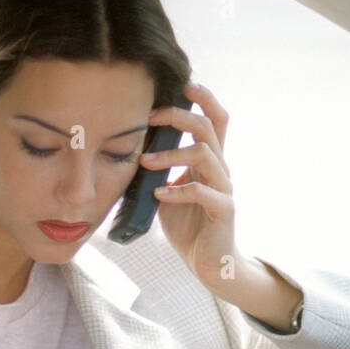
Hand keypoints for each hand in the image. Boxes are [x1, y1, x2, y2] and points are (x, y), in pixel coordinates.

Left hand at [145, 79, 302, 331]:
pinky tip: (158, 194)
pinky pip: (204, 193)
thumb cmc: (188, 225)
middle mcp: (221, 169)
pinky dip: (178, 190)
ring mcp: (224, 189)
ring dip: (172, 154)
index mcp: (209, 161)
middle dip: (179, 115)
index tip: (179, 85)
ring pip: (206, 155)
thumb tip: (125, 153)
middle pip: (210, 126)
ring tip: (146, 162)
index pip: (214, 119)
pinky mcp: (224, 211)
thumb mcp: (165, 191)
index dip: (202, 97)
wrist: (208, 263)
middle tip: (151, 117)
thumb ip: (156, 172)